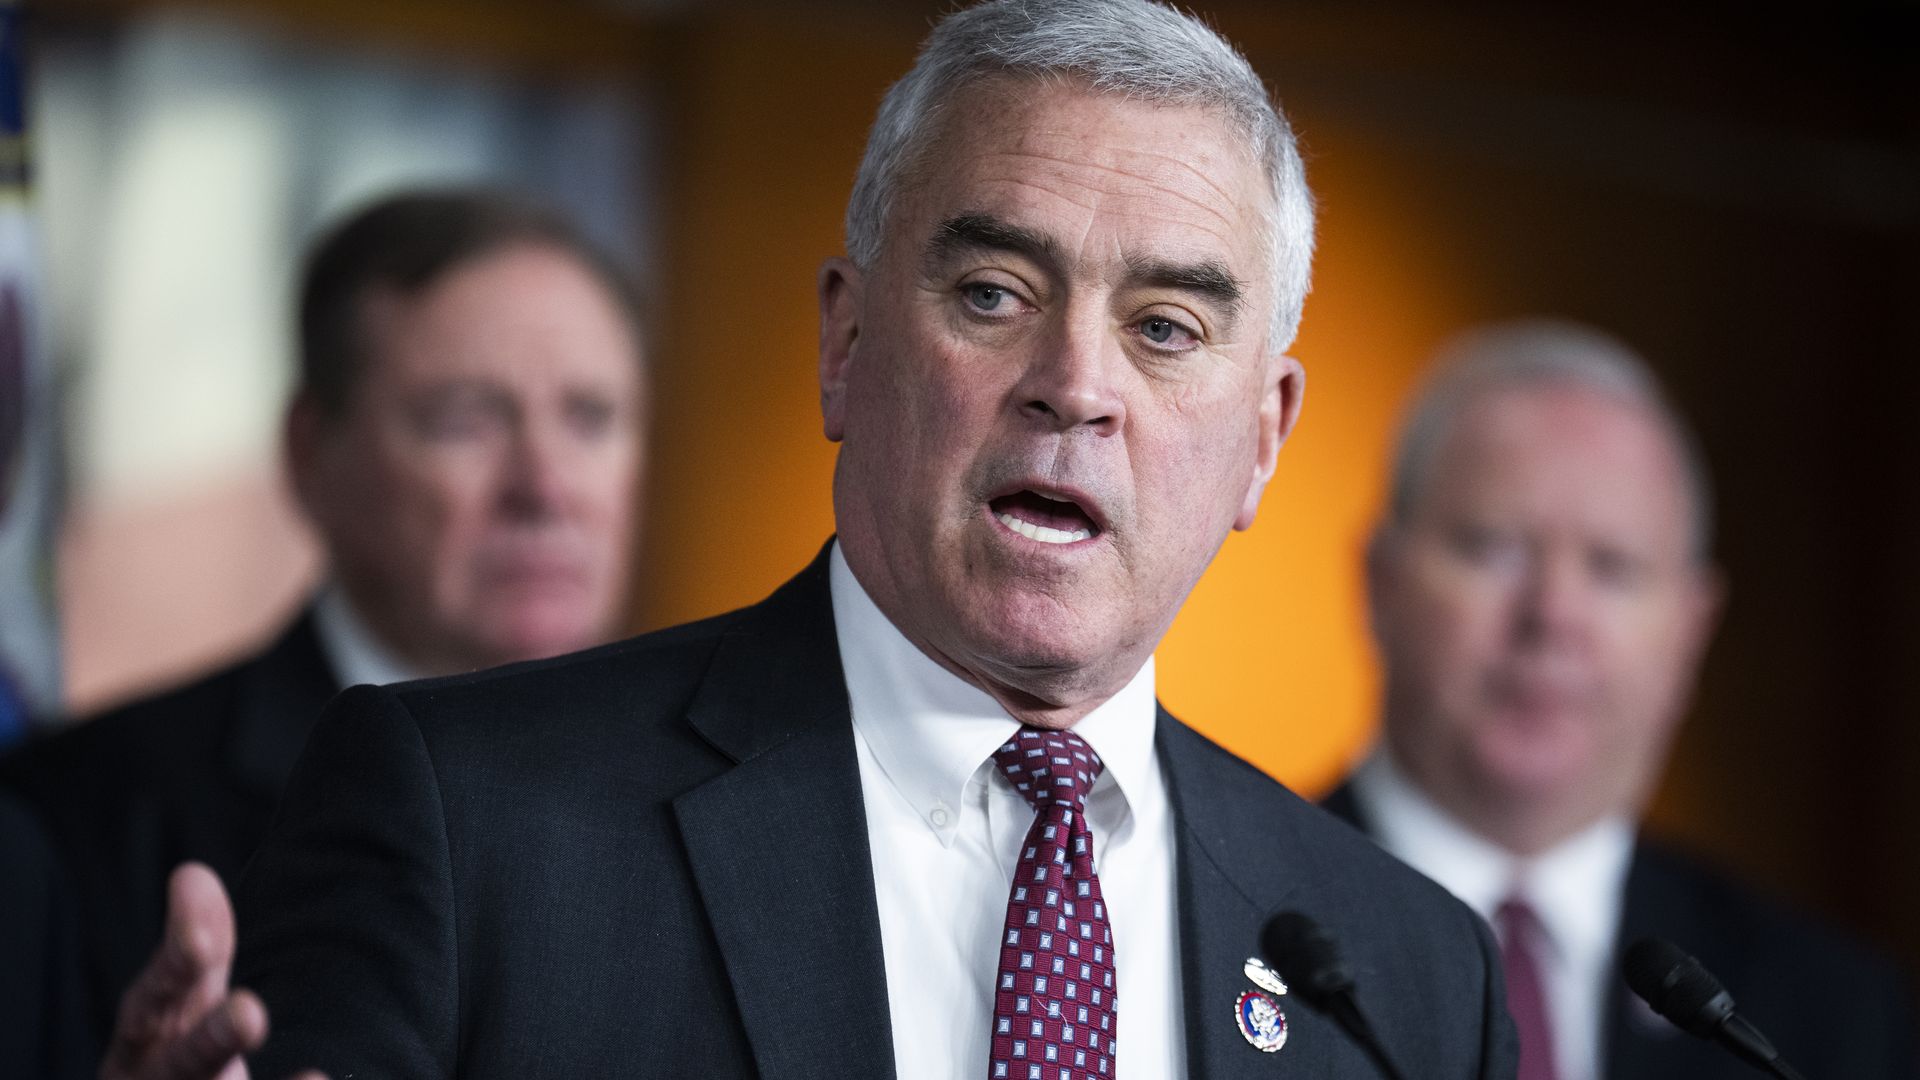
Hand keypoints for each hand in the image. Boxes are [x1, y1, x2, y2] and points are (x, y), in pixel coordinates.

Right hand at [100, 863, 322, 1079]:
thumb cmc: (172, 1063)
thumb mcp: (178, 1009)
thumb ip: (194, 952)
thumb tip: (193, 873)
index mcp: (141, 1048)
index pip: (150, 1004)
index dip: (174, 971)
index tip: (199, 938)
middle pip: (179, 1068)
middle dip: (210, 1042)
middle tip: (250, 1010)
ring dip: (232, 1068)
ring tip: (316, 1078)